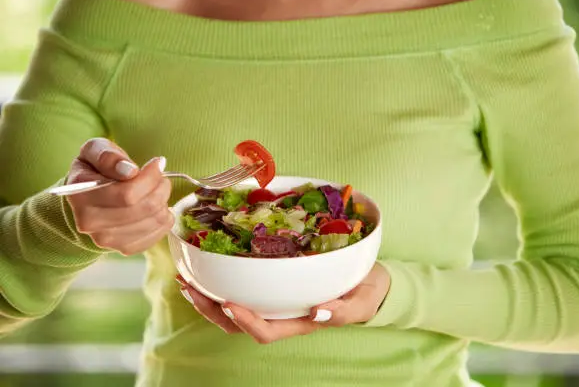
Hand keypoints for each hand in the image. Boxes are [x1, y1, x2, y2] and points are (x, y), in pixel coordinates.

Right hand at [66, 138, 172, 254]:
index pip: (128, 194)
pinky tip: (155, 207)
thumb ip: (108, 156)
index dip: (150, 177)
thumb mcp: (95, 150)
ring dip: (164, 201)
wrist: (87, 198)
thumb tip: (129, 170)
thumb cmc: (95, 169)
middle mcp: (89, 222)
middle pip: (146, 207)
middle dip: (161, 187)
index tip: (157, 164)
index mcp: (81, 195)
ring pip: (155, 220)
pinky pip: (159, 233)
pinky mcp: (124, 248)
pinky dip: (164, 217)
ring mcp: (107, 240)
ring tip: (156, 190)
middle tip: (161, 177)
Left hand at [177, 263, 389, 343]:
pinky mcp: (275, 286)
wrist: (370, 282)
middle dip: (211, 310)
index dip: (245, 321)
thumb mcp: (361, 301)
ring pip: (235, 309)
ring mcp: (277, 301)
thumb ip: (344, 310)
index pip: (266, 331)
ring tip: (188, 279)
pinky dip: (223, 281)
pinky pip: (244, 290)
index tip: (228, 304)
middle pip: (239, 324)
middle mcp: (282, 314)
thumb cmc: (365, 292)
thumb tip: (319, 311)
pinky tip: (209, 268)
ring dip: (209, 297)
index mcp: (300, 322)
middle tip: (190, 288)